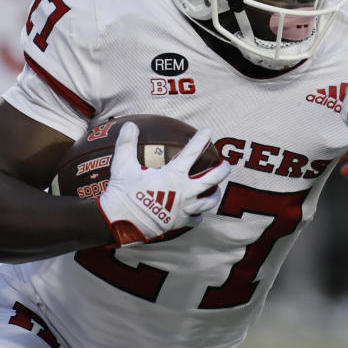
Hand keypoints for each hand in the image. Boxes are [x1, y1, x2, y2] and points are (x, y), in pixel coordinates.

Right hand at [97, 122, 230, 244]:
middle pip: (212, 179)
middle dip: (222, 170)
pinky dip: (199, 215)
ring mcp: (184, 208)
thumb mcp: (123, 165)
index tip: (208, 130)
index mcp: (173, 175)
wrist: (121, 222)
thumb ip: (127, 143)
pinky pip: (196, 219)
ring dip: (215, 194)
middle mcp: (184, 191)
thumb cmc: (123, 192)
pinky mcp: (180, 222)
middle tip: (226, 164)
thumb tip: (129, 124)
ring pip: (209, 201)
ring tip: (216, 190)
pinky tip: (198, 212)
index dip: (201, 139)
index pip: (192, 152)